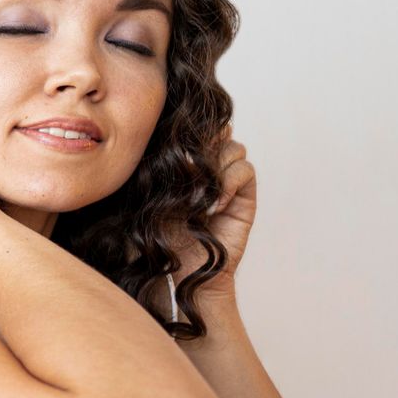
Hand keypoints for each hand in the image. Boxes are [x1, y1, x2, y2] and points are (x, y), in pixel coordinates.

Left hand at [173, 121, 255, 302]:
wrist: (182, 268)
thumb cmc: (160, 236)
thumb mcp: (152, 196)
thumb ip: (160, 167)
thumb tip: (164, 138)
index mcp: (185, 162)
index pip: (194, 129)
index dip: (189, 131)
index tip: (173, 150)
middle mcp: (209, 167)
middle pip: (218, 130)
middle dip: (203, 145)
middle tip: (186, 168)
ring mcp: (228, 179)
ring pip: (233, 147)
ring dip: (214, 168)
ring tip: (197, 199)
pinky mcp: (245, 195)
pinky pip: (245, 169)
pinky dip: (228, 183)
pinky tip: (212, 207)